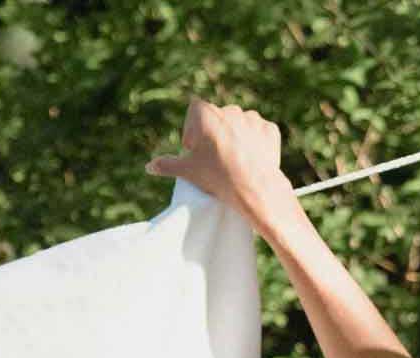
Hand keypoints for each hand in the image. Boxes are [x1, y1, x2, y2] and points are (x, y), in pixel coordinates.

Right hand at [145, 97, 295, 231]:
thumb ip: (167, 165)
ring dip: (234, 138)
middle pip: (216, 119)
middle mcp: (229, 108)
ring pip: (238, 125)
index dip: (192, 131)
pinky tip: (249, 161)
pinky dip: (254, 144)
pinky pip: (258, 133)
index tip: (195, 150)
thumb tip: (149, 167)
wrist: (254, 188)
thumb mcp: (187, 171)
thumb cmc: (216, 176)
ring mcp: (252, 117)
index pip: (193, 113)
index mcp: (206, 112)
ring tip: (233, 163)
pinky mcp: (269, 129)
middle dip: (213, 136)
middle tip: (214, 161)